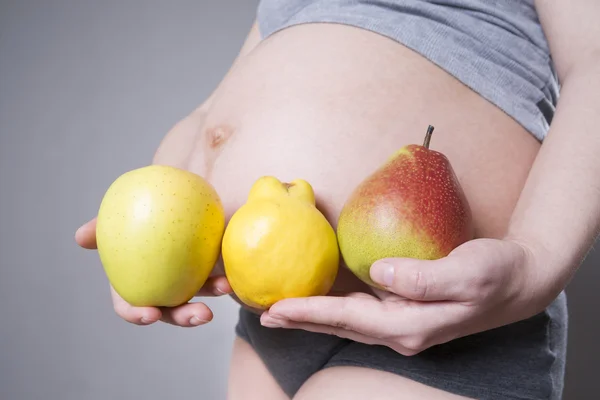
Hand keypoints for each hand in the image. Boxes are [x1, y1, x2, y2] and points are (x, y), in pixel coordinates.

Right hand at [76, 217, 231, 326]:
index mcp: (134, 282)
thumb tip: (80, 236)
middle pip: (170, 310)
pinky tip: (235, 270)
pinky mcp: (207, 266)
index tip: (151, 314)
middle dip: (185, 318)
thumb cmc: (137, 210)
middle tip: (202, 315)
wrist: (169, 196)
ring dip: (213, 296)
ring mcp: (185, 279)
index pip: (130, 306)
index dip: (138, 314)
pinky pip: (216, 273)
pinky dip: (225, 274)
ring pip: (199, 296)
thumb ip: (101, 226)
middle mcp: (160, 286)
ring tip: (227, 288)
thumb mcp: (118, 216)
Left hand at [260, 238, 555, 354]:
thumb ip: (424, 278)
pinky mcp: (403, 309)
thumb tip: (381, 273)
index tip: (276, 309)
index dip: (311, 314)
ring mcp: (401, 322)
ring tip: (277, 311)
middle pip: (339, 325)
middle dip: (299, 321)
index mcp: (411, 325)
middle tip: (260, 314)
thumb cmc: (496, 274)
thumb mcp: (468, 272)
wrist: (519, 282)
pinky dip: (332, 307)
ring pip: (346, 320)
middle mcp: (400, 329)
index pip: (350, 320)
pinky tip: (317, 298)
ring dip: (310, 316)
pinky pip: (358, 310)